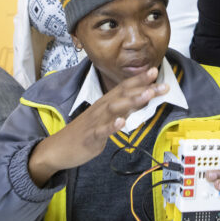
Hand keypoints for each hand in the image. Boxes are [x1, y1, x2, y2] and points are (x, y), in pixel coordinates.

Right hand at [28, 67, 167, 186]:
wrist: (58, 148)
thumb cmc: (85, 132)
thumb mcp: (106, 119)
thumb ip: (123, 110)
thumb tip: (141, 101)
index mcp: (105, 104)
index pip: (124, 88)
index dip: (139, 80)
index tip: (155, 71)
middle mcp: (101, 109)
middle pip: (123, 94)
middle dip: (143, 87)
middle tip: (161, 83)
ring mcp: (95, 122)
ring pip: (115, 109)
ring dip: (132, 101)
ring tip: (148, 95)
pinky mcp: (90, 136)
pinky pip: (101, 131)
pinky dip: (112, 126)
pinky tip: (122, 122)